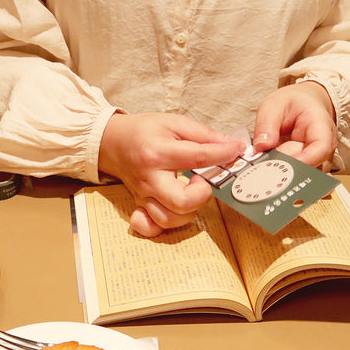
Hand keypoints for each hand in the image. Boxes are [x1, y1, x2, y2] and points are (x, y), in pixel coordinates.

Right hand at [98, 112, 244, 236]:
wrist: (113, 142)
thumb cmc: (144, 131)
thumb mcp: (174, 122)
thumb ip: (203, 135)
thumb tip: (231, 146)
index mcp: (157, 153)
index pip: (198, 157)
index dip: (223, 155)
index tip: (236, 151)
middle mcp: (149, 178)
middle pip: (181, 202)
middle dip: (201, 195)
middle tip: (202, 181)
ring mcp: (143, 195)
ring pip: (168, 219)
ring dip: (188, 211)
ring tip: (189, 192)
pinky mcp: (139, 205)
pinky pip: (149, 227)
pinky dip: (162, 226)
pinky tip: (172, 212)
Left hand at [252, 81, 336, 171]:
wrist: (304, 103)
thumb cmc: (291, 103)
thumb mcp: (274, 105)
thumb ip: (266, 123)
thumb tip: (262, 146)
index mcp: (320, 125)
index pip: (321, 148)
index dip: (304, 161)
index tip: (283, 167)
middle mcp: (325, 145)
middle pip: (314, 167)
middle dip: (290, 172)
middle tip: (266, 172)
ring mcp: (319, 158)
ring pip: (309, 177)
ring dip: (288, 179)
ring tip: (267, 176)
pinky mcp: (310, 167)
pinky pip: (302, 178)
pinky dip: (287, 181)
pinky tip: (271, 179)